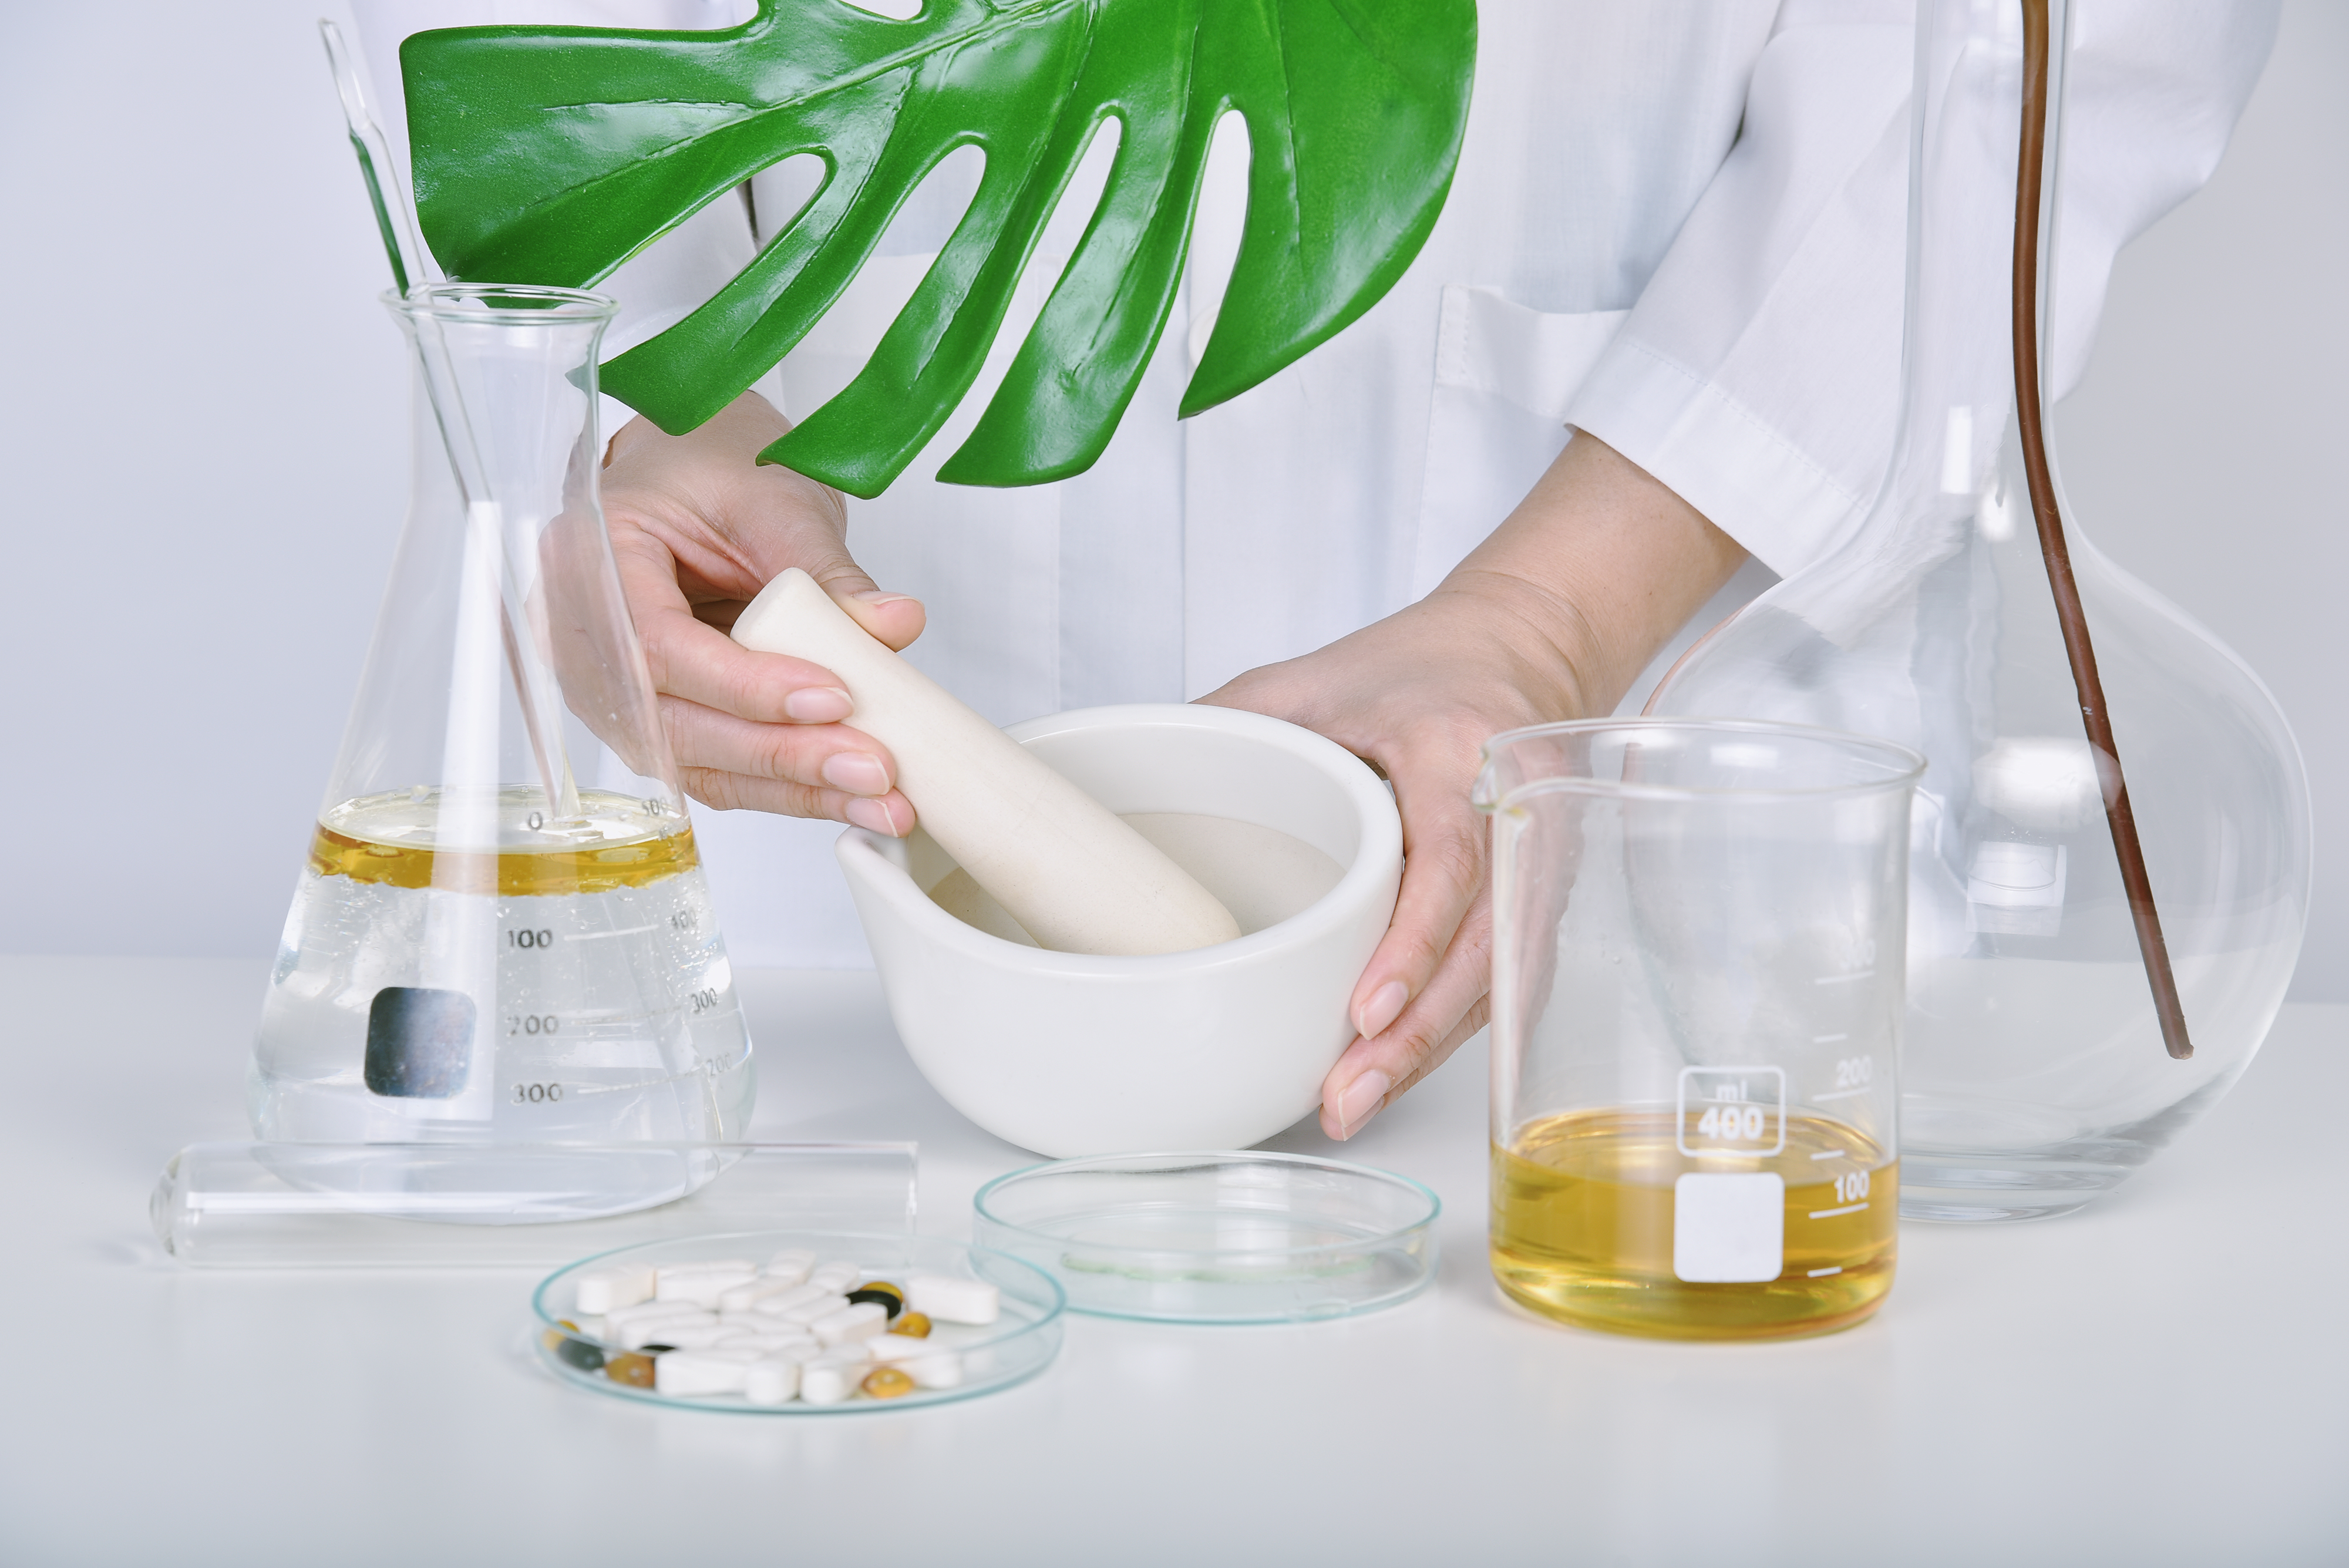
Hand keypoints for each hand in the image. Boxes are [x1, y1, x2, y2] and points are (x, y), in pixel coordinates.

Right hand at [599, 392, 922, 833]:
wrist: (694, 474)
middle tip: (871, 769)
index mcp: (591, 557)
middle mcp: (582, 635)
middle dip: (780, 755)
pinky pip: (719, 766)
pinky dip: (788, 785)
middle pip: (673, 723)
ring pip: (699, 761)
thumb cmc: (714, 472)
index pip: (659, 647)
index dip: (745, 685)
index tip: (834, 697)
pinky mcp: (659, 720)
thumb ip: (828, 570)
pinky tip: (852, 795)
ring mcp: (614, 688)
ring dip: (793, 787)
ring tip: (880, 798)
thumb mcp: (775, 500)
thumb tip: (894, 625)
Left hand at [1199, 434, 1745, 1138]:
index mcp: (1463, 750)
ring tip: (1351, 1104)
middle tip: (1344, 1091)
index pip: (1456, 859)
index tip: (1366, 1007)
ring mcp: (1536, 870)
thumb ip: (1232, 720)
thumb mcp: (1313, 676)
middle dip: (1416, 1032)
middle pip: (1484, 946)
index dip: (1415, 941)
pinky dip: (1444, 1037)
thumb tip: (1129, 776)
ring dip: (1426, 1053)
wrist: (1515, 653)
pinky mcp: (1532, 907)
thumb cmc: (1417, 670)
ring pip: (1496, 982)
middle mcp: (1518, 818)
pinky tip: (1389, 1077)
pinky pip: (1497, 987)